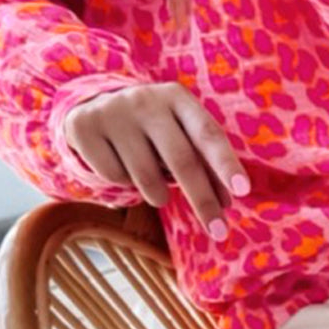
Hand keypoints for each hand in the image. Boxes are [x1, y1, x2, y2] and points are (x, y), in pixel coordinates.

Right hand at [63, 83, 250, 234]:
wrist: (96, 102)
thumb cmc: (153, 125)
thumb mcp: (179, 129)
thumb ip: (202, 158)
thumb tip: (227, 201)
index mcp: (178, 97)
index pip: (207, 133)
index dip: (225, 163)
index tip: (242, 191)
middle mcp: (147, 101)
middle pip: (181, 160)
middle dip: (203, 200)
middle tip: (219, 231)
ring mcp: (114, 113)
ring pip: (146, 176)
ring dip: (158, 195)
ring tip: (158, 191)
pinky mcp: (86, 129)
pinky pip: (114, 178)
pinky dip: (126, 185)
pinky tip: (124, 166)